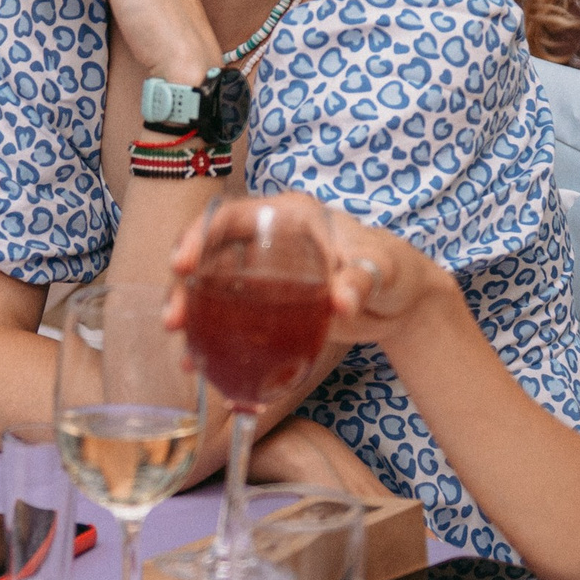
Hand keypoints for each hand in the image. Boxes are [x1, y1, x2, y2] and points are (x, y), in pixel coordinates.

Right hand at [166, 192, 455, 347]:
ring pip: (214, 288)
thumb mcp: (381, 268)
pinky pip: (232, 318)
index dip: (200, 234)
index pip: (232, 215)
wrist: (405, 302)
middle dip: (184, 285)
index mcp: (290, 216)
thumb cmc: (395, 269)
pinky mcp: (269, 306)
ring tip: (182, 348)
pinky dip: (214, 340)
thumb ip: (360, 279)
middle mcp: (270, 241)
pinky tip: (200, 365)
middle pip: (212, 254)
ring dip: (192, 315)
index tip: (183, 265)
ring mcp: (266, 275)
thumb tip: (342, 300)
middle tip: (174, 320)